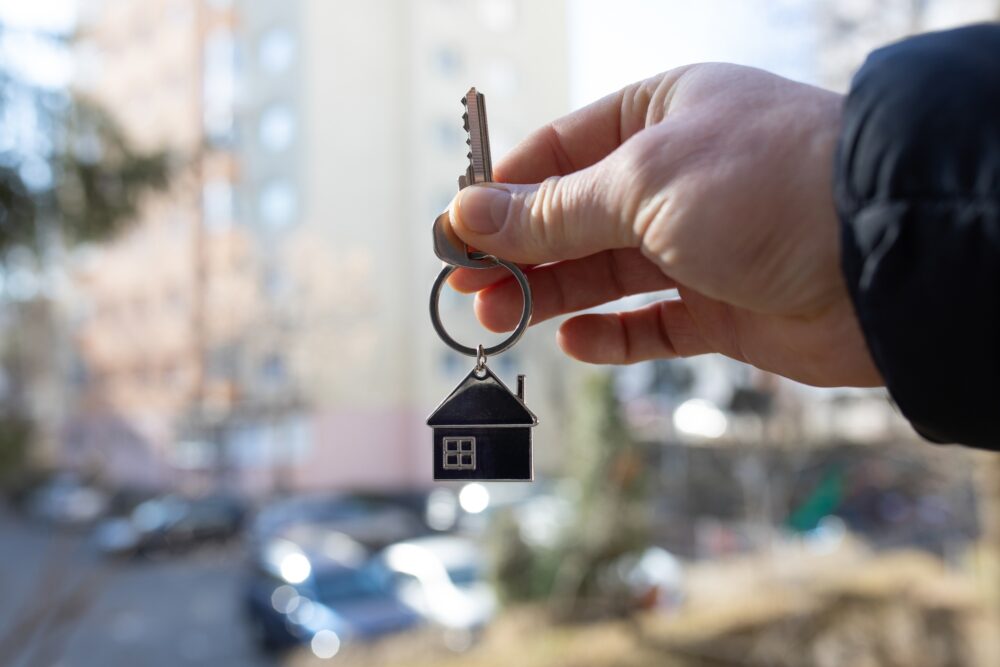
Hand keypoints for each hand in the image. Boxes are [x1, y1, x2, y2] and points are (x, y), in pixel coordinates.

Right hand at [446, 63, 881, 386]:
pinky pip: (652, 325)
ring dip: (550, 295)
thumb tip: (468, 213)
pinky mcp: (723, 307)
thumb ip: (552, 209)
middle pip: (574, 217)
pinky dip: (612, 336)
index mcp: (660, 116)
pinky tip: (573, 342)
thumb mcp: (640, 183)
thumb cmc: (765, 185)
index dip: (501, 192)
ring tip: (497, 318)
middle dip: (518, 252)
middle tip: (466, 290)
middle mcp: (677, 177)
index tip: (454, 231)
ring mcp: (700, 244)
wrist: (885, 258)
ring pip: (605, 273)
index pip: (558, 151)